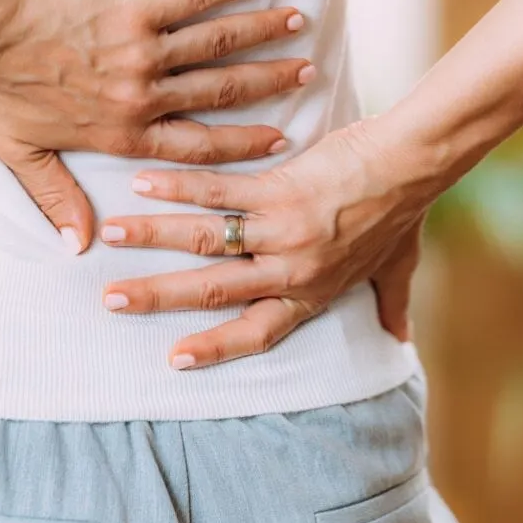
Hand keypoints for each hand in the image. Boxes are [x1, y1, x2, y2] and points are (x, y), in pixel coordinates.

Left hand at [0, 0, 312, 252]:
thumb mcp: (21, 156)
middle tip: (304, 74)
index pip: (196, 147)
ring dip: (260, 35)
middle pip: (219, 94)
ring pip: (215, 46)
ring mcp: (140, 53)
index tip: (278, 142)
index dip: (241, 146)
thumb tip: (77, 245)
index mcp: (121, 136)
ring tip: (297, 26)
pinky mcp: (131, 10)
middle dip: (267, 84)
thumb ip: (56, 199)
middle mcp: (141, 98)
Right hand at [99, 119, 435, 368]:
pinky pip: (219, 193)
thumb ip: (390, 304)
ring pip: (206, 240)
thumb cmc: (401, 212)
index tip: (173, 360)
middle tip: (112, 300)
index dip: (214, 347)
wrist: (411, 162)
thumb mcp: (397, 268)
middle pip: (215, 291)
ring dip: (153, 238)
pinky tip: (143, 183)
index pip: (256, 331)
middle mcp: (292, 271)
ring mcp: (283, 232)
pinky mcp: (279, 191)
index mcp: (313, 293)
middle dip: (159, 297)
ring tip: (111, 235)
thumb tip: (401, 341)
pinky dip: (178, 188)